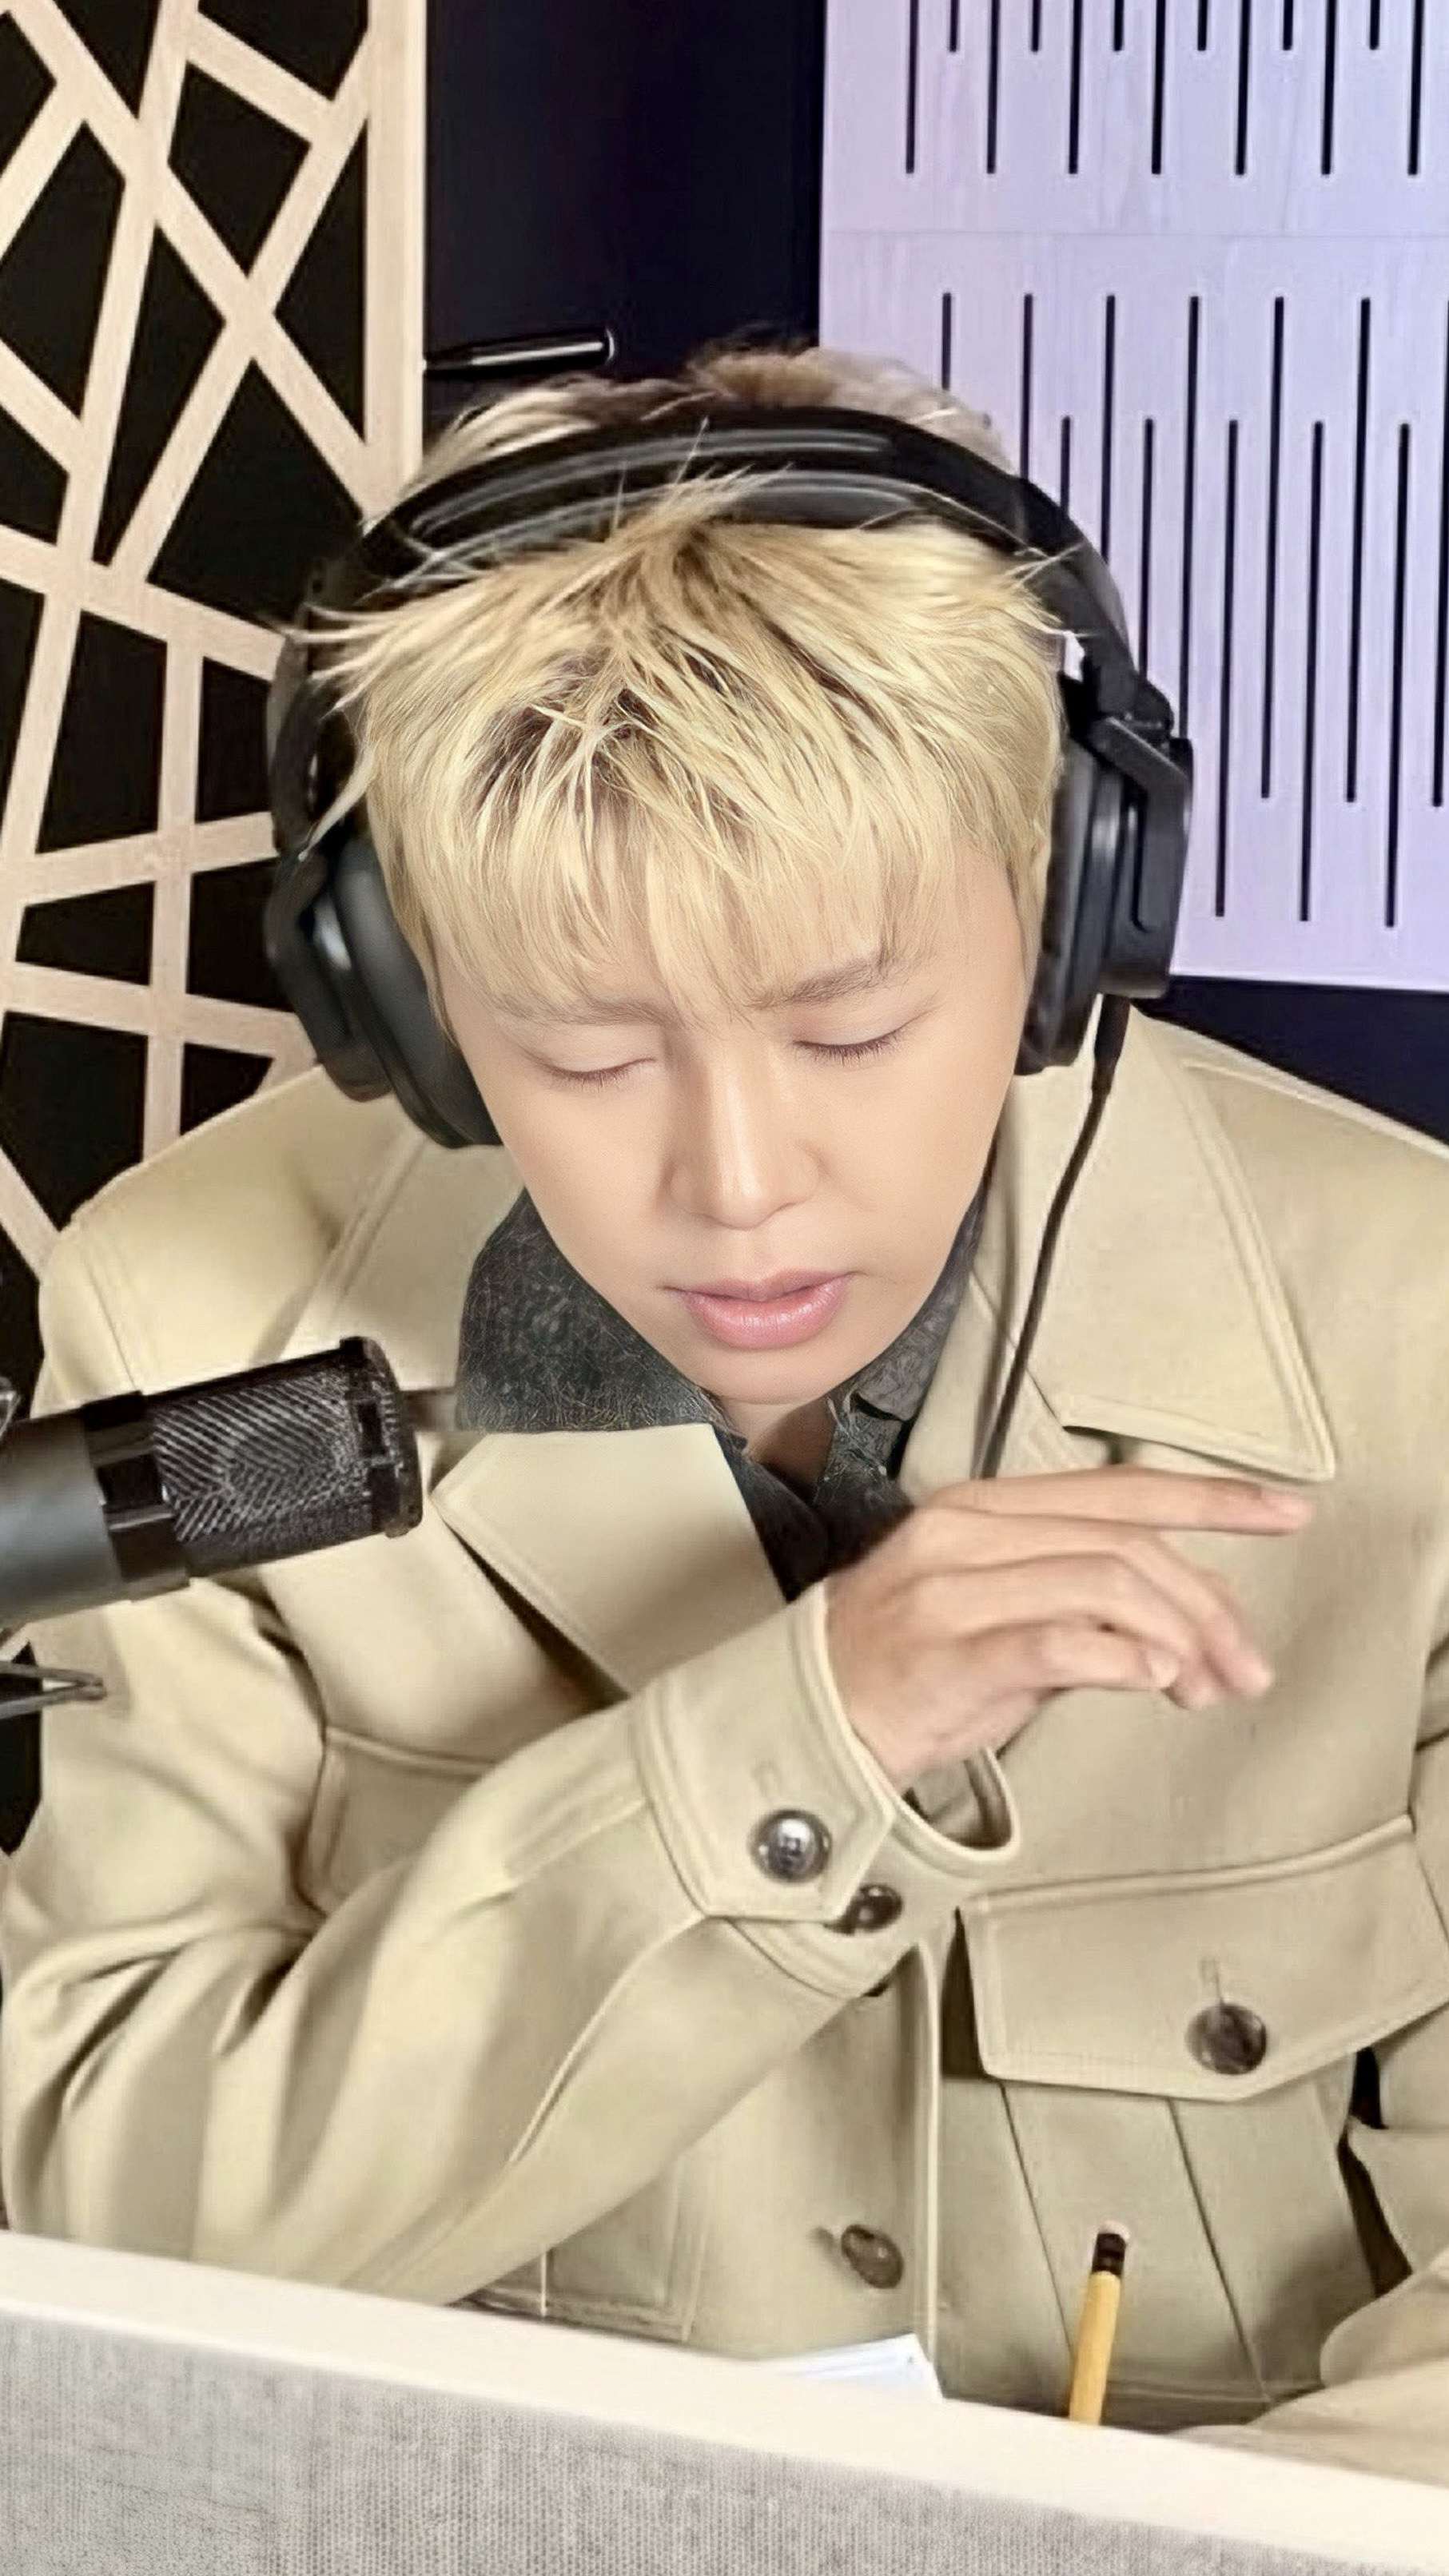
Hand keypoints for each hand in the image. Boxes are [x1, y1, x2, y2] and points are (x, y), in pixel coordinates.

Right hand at [822, 1467, 1313, 1793]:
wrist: (807, 1720)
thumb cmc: (904, 1669)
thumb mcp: (1003, 1613)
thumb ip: (1089, 1602)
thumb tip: (1194, 1615)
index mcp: (985, 1509)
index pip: (1120, 1491)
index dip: (1214, 1499)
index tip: (1283, 1513)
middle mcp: (968, 1534)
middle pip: (1126, 1541)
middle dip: (1206, 1603)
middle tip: (1242, 1662)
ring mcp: (953, 1590)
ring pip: (1104, 1583)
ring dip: (1176, 1639)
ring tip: (1199, 1686)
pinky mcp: (946, 1653)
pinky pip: (1056, 1641)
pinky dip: (1120, 1659)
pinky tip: (1149, 1679)